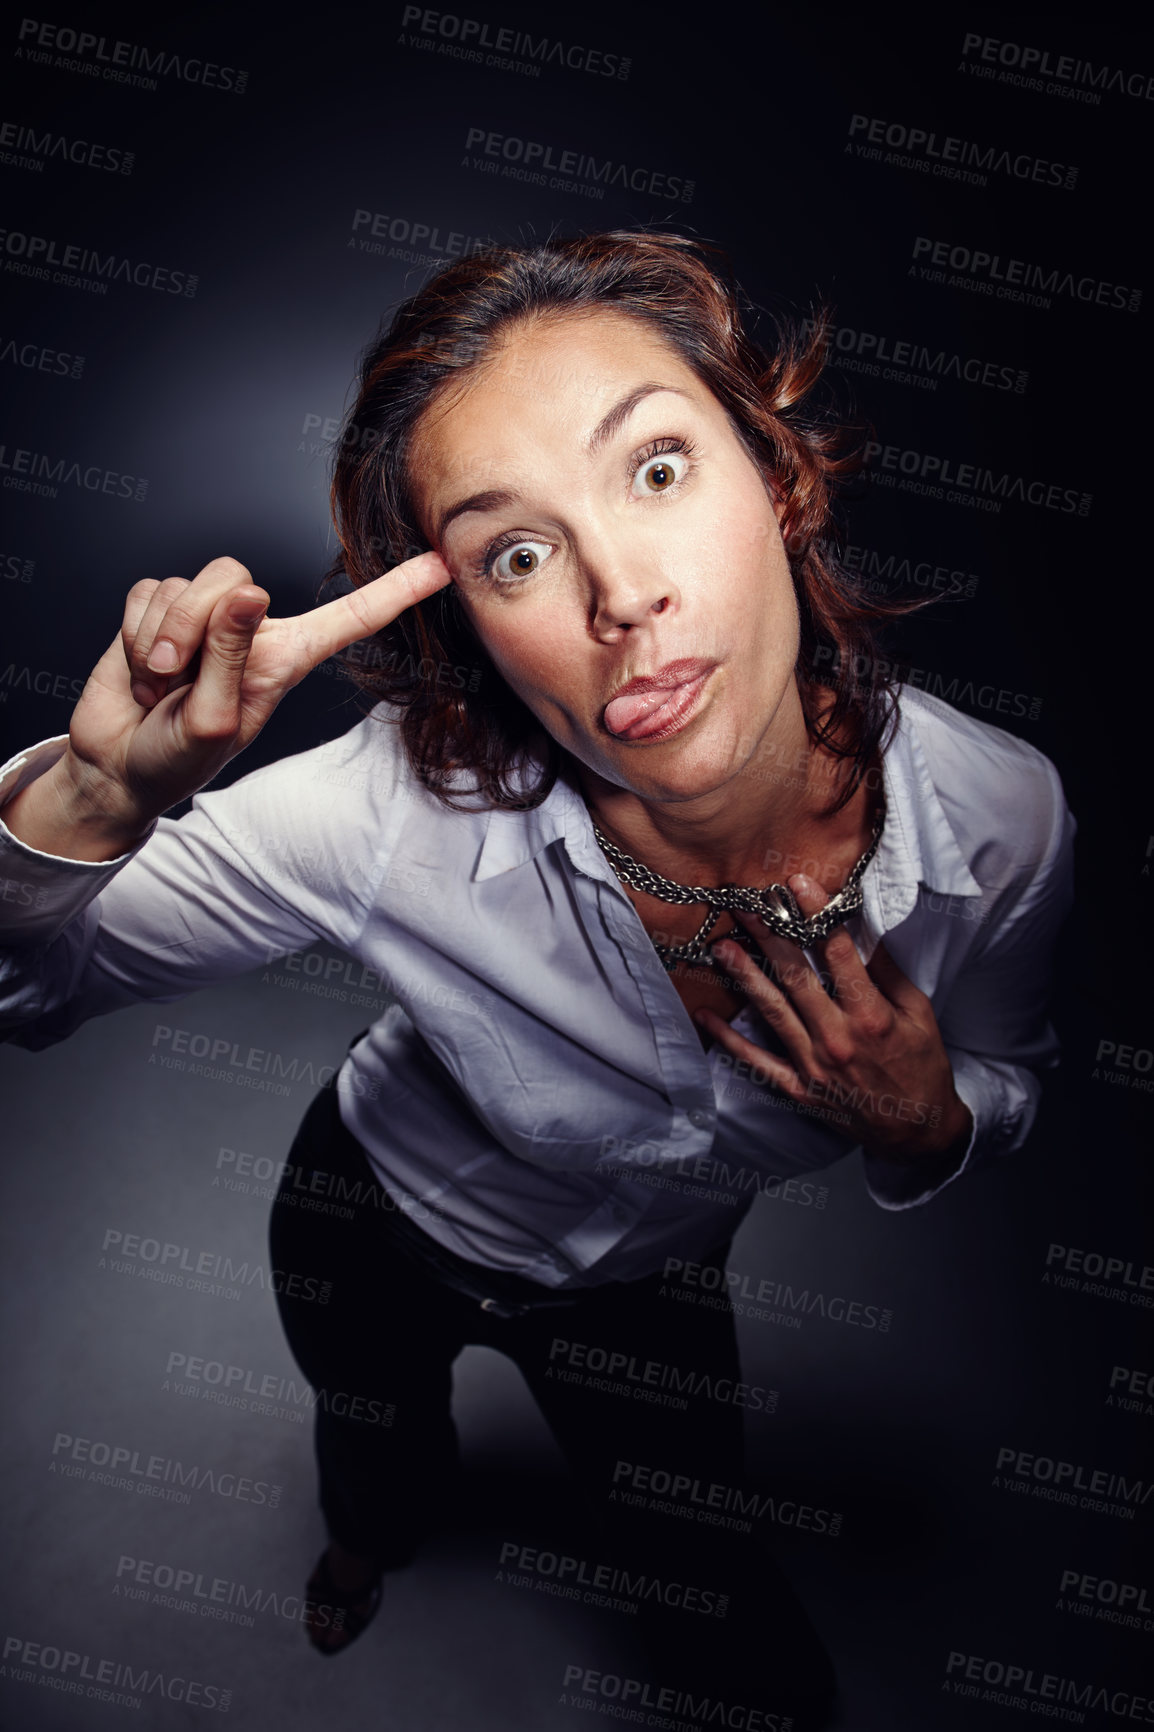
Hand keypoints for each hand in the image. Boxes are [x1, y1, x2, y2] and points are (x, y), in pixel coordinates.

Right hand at [6, 551, 451, 856]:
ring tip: (160, 684)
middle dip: (192, 627)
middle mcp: (250, 629)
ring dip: (160, 638)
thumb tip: (248, 591)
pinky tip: (139, 668)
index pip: (350, 619)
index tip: (442, 565)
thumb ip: (231, 655)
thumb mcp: (213, 720)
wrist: (119, 766)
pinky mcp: (159, 609)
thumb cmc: (178, 758)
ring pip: (185, 585)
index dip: (395, 592)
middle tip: (175, 680)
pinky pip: (145, 592)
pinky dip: (132, 632)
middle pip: (233, 580)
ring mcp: (205, 617)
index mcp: (284, 658)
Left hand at [695, 873, 972, 1162]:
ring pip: (773, 1011)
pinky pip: (758, 1062)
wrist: (916, 1131)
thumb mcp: (919, 1015)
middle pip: (796, 977)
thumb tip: (864, 932)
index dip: (815, 915)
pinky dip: (730, 1040)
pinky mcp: (799, 1088)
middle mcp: (837, 1038)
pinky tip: (706, 1015)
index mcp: (871, 1016)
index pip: (837, 954)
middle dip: (769, 936)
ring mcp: (814, 1065)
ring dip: (745, 976)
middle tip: (745, 905)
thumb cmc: (922, 1067)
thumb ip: (889, 974)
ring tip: (721, 946)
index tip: (796, 886)